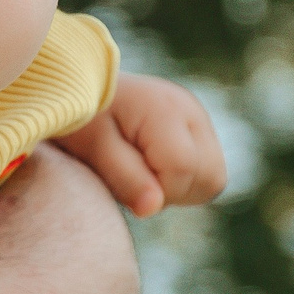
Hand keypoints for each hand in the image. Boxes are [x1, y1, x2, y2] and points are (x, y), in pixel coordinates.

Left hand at [53, 73, 226, 215]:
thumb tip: (152, 208)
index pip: (183, 169)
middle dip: (172, 191)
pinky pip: (208, 172)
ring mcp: (199, 119)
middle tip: (132, 176)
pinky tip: (153, 168)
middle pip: (210, 176)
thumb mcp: (92, 148)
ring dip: (181, 188)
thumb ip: (124, 177)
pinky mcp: (198, 129)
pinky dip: (184, 181)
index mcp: (166, 110)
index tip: (123, 177)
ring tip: (142, 172)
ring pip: (214, 178)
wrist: (79, 85)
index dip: (155, 190)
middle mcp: (192, 112)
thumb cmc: (81, 118)